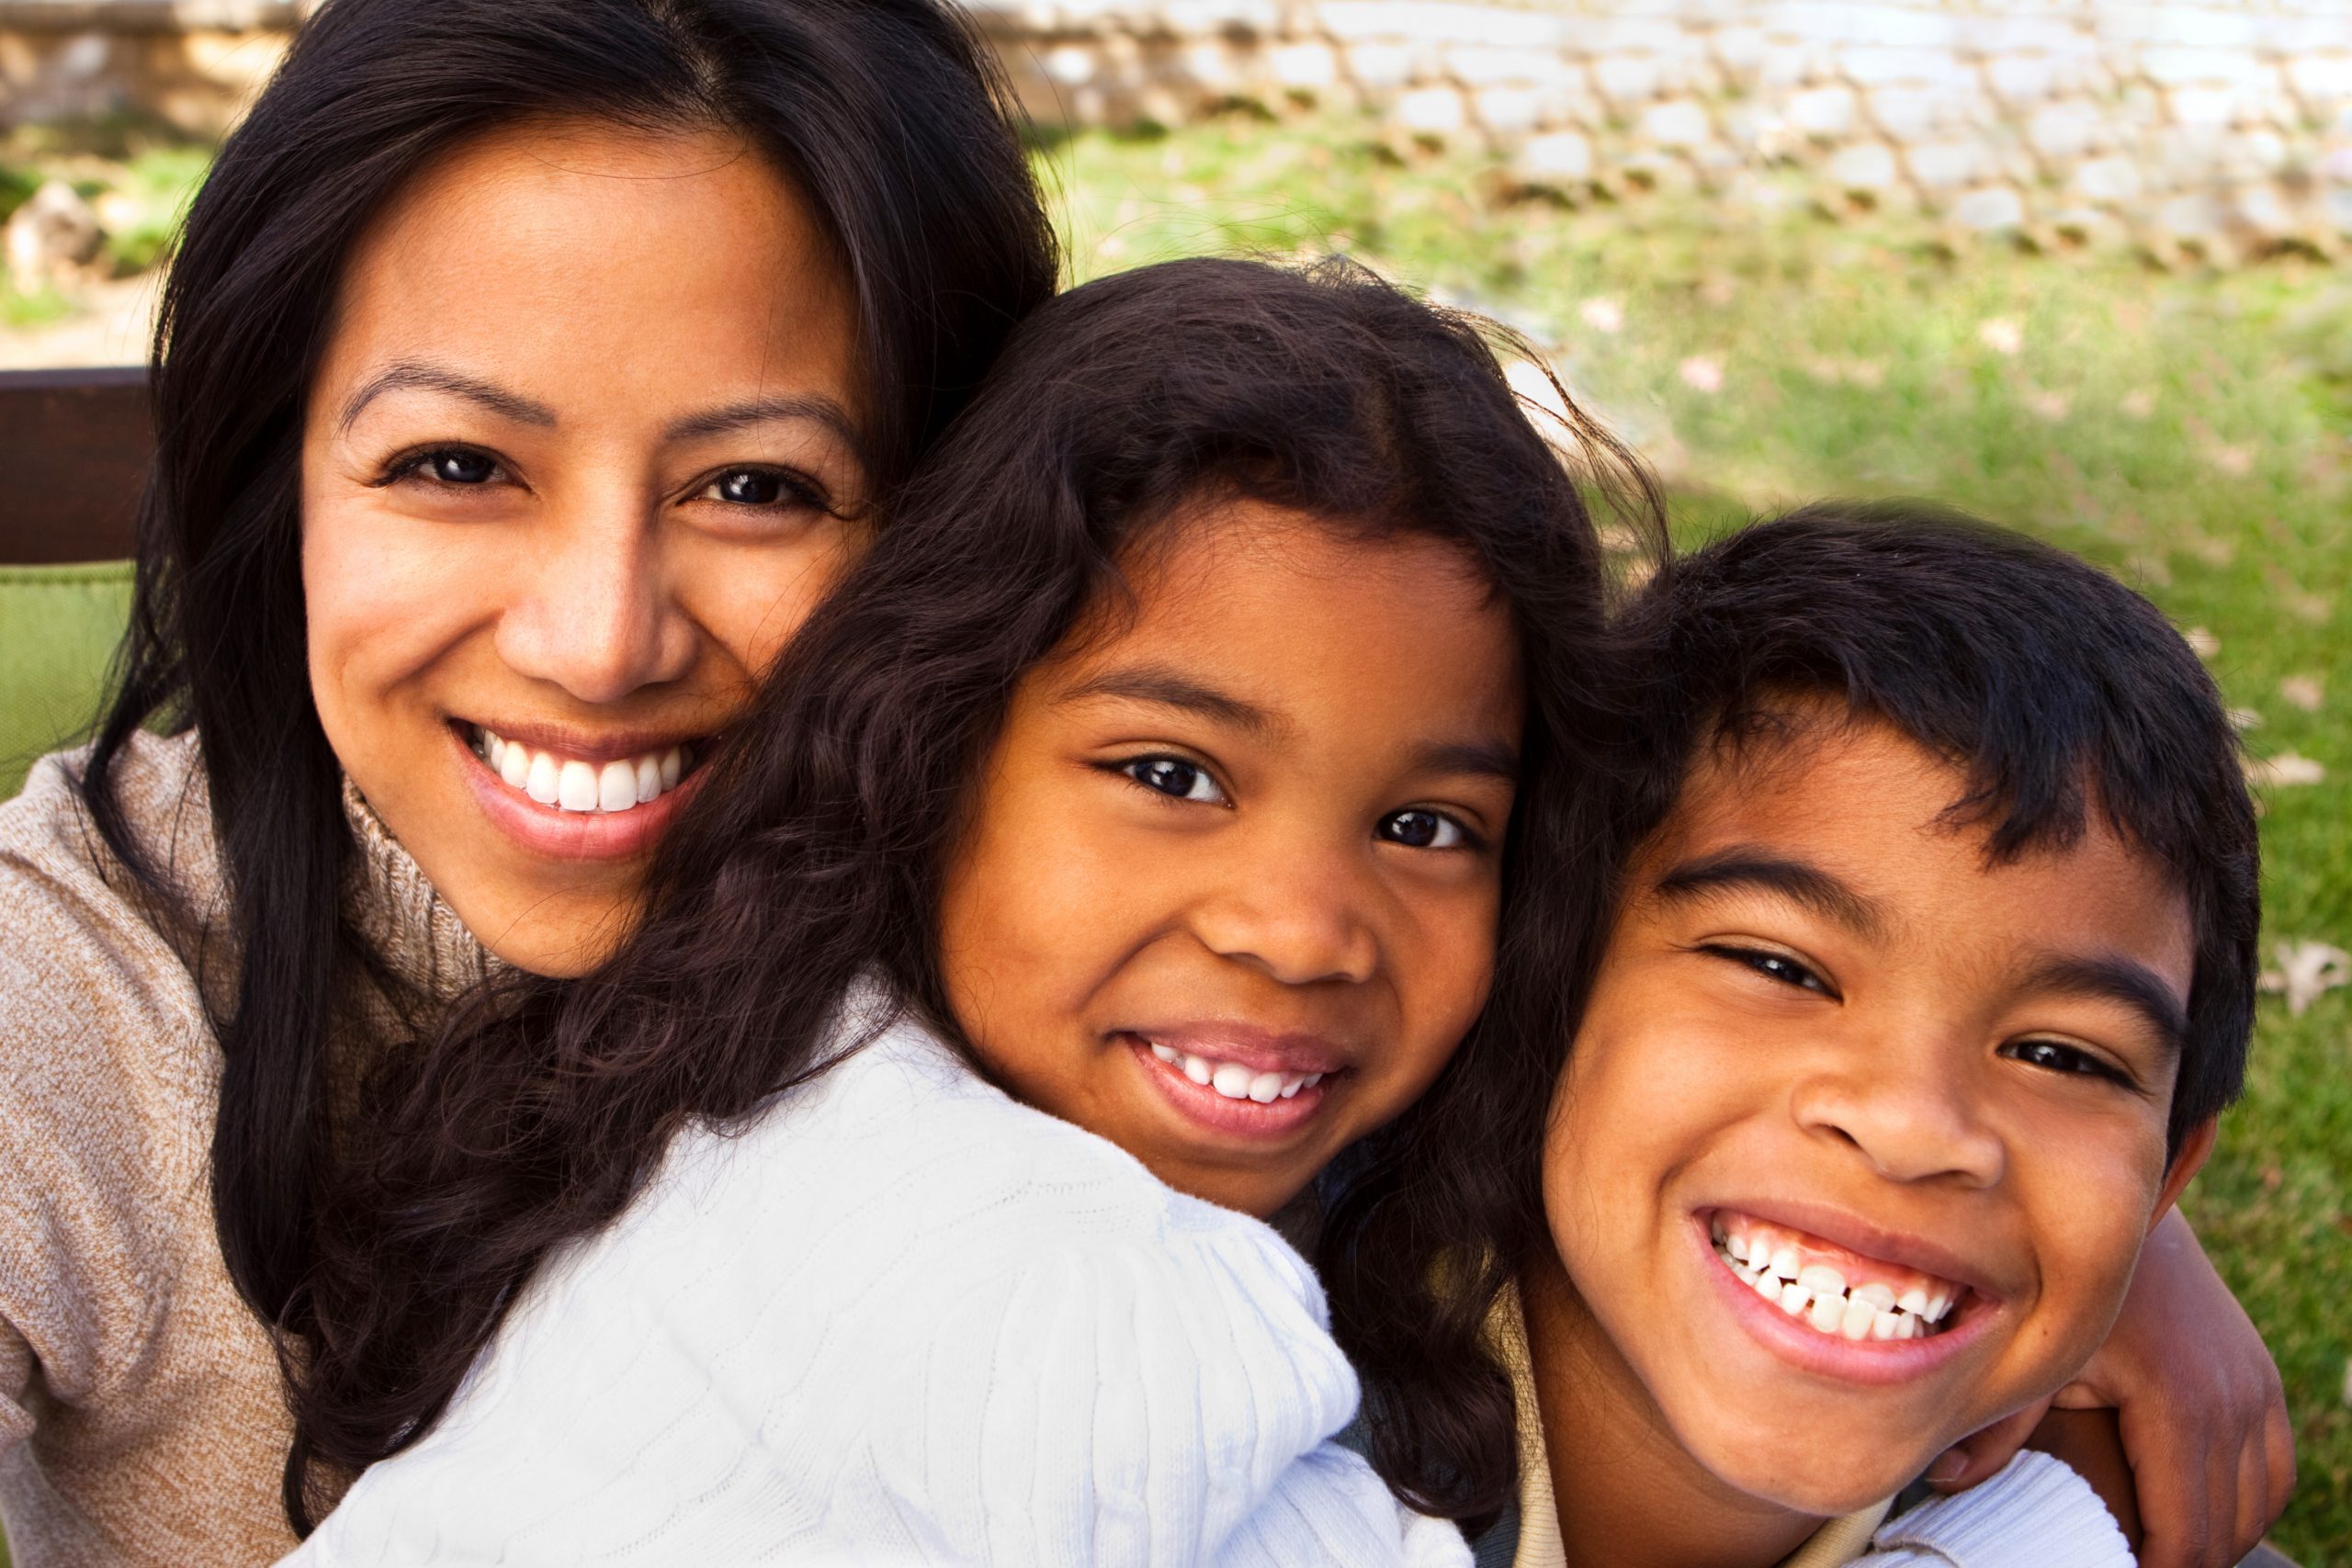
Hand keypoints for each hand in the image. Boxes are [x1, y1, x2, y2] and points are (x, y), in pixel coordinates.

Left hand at [1924, 1209, 2293, 1567]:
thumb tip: (1946, 1478)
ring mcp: (2254, 1386)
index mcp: (2179, 1405)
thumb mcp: (2033, 1350)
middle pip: (2226, 1530)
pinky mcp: (2260, 1375)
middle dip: (2185, 1563)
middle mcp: (2232, 1399)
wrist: (2120, 1211)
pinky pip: (2278, 1464)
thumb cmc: (2064, 1280)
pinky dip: (2248, 1500)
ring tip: (2158, 1551)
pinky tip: (2202, 1513)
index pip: (2185, 1533)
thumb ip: (1998, 1421)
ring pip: (2261, 1502)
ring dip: (2219, 1536)